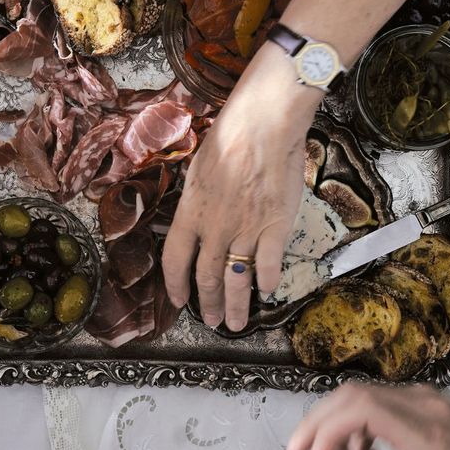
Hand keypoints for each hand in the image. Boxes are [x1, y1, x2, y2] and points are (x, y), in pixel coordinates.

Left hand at [162, 46, 320, 330]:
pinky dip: (267, 281)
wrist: (263, 125)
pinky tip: (267, 292)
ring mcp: (246, 230)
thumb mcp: (198, 171)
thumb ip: (195, 203)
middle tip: (211, 321)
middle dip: (207, 304)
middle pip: (207, 277)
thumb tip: (193, 221)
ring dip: (235, 306)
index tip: (179, 300)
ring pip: (236, 280)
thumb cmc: (229, 139)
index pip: (174, 260)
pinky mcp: (275, 226)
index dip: (175, 285)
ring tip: (234, 324)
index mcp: (190, 213)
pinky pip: (269, 264)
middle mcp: (215, 228)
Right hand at [287, 383, 449, 449]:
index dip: (324, 429)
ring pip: (363, 398)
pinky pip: (382, 406)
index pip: (361, 407)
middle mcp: (427, 406)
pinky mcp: (429, 404)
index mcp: (428, 432)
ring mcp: (429, 400)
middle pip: (354, 396)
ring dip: (340, 430)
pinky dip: (362, 430)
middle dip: (320, 424)